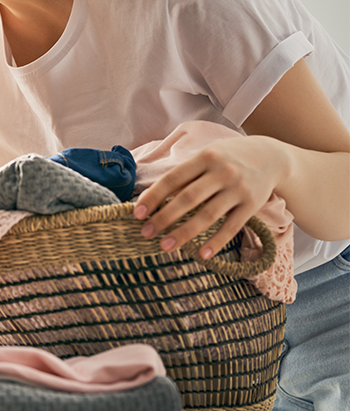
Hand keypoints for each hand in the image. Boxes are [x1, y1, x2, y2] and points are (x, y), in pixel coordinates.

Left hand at [134, 135, 282, 258]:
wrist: (272, 157)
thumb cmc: (228, 158)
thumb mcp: (207, 156)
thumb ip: (186, 174)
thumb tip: (155, 197)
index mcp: (205, 157)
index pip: (173, 178)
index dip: (154, 196)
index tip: (137, 213)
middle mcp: (222, 172)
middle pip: (188, 198)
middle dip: (164, 218)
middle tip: (145, 233)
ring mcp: (238, 189)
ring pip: (208, 215)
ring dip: (184, 233)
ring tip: (165, 246)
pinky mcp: (252, 204)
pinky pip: (232, 226)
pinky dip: (217, 241)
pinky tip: (202, 254)